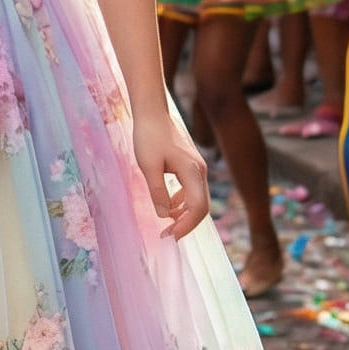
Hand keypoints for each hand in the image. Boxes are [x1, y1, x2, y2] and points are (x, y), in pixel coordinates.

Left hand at [134, 110, 208, 239]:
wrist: (152, 113)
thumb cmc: (148, 136)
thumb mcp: (148, 167)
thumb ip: (157, 192)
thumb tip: (163, 215)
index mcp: (192, 172)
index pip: (198, 207)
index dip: (186, 225)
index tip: (170, 236)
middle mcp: (199, 171)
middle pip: (201, 206)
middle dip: (185, 223)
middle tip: (167, 235)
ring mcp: (197, 168)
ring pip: (197, 198)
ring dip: (183, 213)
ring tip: (166, 223)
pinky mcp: (190, 165)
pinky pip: (191, 189)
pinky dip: (181, 201)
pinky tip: (168, 206)